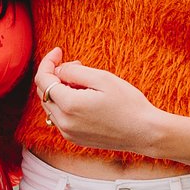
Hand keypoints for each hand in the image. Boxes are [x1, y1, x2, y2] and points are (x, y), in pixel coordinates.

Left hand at [34, 46, 162, 156]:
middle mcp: (64, 123)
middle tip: (77, 65)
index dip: (48, 62)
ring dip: (59, 90)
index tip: (58, 51)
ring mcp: (68, 133)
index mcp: (69, 106)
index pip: (43, 80)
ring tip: (83, 82)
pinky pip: (60, 117)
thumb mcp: (102, 78)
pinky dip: (64, 104)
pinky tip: (83, 97)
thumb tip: (57, 70)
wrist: (145, 133)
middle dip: (54, 75)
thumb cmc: (128, 103)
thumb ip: (74, 71)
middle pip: (44, 93)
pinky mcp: (75, 139)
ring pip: (50, 105)